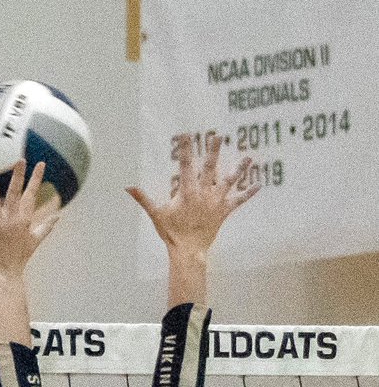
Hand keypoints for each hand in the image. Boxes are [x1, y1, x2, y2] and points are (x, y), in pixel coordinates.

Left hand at [0, 159, 60, 277]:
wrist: (5, 274)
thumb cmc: (20, 258)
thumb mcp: (35, 241)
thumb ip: (46, 227)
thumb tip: (58, 216)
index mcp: (24, 220)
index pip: (31, 195)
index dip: (36, 179)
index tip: (41, 164)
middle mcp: (11, 219)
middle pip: (15, 193)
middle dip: (18, 175)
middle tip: (20, 160)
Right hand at [127, 134, 258, 255]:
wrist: (188, 251)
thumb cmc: (172, 233)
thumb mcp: (156, 214)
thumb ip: (144, 198)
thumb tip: (128, 187)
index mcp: (187, 191)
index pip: (186, 166)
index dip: (186, 149)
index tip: (187, 135)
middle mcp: (204, 193)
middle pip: (210, 168)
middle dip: (214, 151)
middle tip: (219, 135)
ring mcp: (216, 202)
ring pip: (228, 181)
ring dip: (239, 169)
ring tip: (248, 157)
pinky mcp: (223, 211)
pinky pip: (238, 201)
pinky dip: (248, 193)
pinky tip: (258, 184)